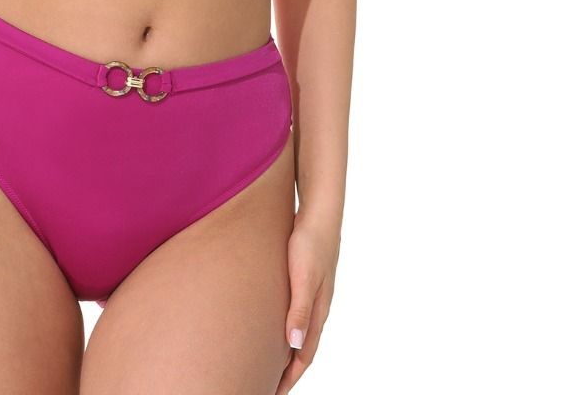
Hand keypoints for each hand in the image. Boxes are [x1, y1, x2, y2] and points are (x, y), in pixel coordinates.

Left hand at [274, 212, 340, 392]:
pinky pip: (296, 314)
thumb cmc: (310, 242)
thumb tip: (293, 346)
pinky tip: (274, 325)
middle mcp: (317, 307)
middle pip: (302, 349)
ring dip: (286, 351)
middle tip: (268, 385)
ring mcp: (312, 294)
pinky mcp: (305, 280)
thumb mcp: (304, 277)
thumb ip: (300, 310)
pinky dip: (286, 328)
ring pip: (299, 332)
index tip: (273, 392)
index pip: (304, 355)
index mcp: (318, 310)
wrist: (319, 211)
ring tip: (269, 362)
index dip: (290, 377)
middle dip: (287, 370)